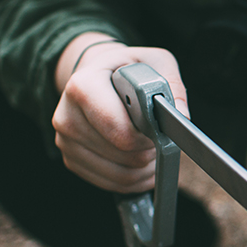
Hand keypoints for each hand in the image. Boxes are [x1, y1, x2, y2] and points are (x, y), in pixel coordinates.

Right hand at [51, 32, 189, 192]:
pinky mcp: (72, 161)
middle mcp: (67, 116)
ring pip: (121, 175)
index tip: (157, 126)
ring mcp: (66, 142)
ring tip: (151, 146)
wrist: (99, 76)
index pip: (120, 129)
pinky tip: (141, 161)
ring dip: (146, 167)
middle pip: (124, 155)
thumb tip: (180, 117)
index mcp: (83, 87)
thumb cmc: (128, 70)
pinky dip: (135, 179)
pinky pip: (113, 184)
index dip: (148, 135)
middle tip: (156, 135)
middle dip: (150, 149)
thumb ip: (172, 86)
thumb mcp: (156, 62)